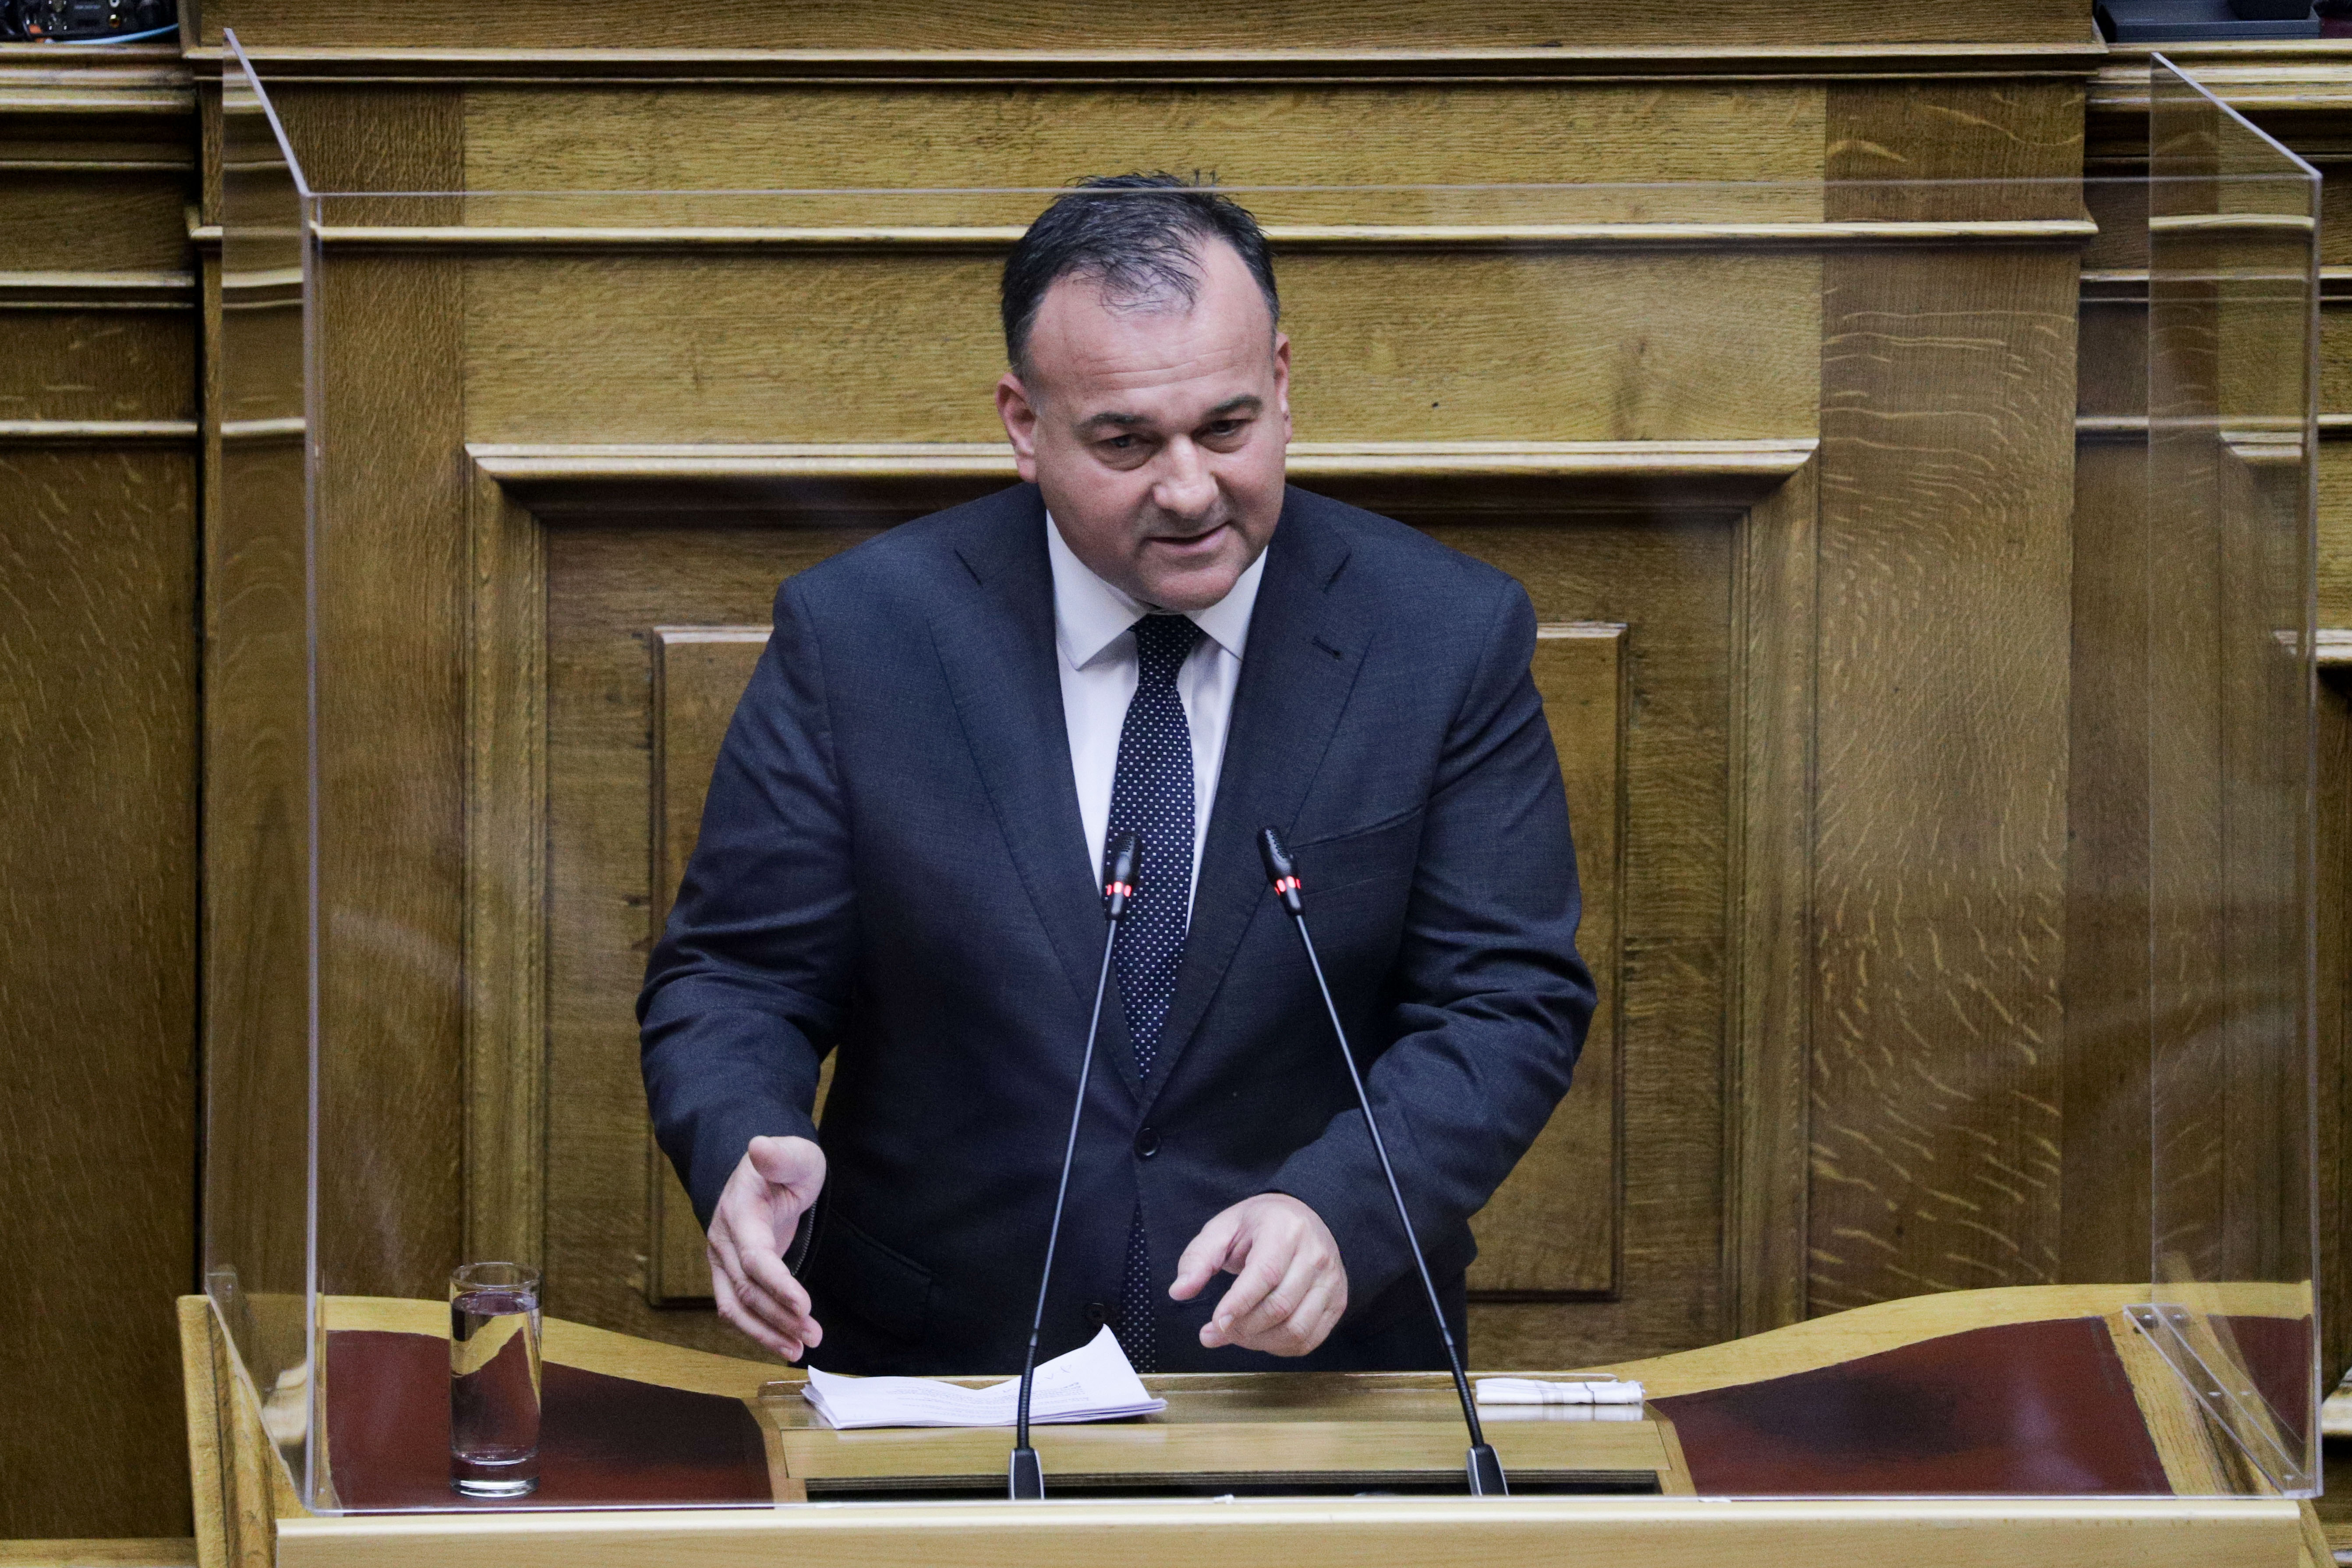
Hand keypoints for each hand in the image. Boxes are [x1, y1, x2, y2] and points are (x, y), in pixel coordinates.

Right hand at [706, 1135, 825, 1359]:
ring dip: (766, 1332)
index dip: (777, 1284)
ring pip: (735, 1307)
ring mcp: (723, 1260)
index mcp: (738, 1211)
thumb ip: (779, 1155)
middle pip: (746, 1289)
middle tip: (814, 1336)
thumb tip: (758, 1147)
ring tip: (800, 1350)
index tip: (804, 1306)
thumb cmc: (785, 1163)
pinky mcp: (730, 1274)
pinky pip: (738, 1309)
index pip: (754, 1257)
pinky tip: (786, 1344)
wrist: (765, 1174)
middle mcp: (723, 1240)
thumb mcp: (793, 1153)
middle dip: (778, 1317)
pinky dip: (759, 1330)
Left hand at [1169, 1193, 1347, 1355]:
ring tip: (1235, 1334)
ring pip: (1296, 1329)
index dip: (1239, 1304)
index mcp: (1286, 1230)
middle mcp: (1316, 1255)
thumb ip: (1198, 1258)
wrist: (1303, 1217)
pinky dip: (1279, 1347)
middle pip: (1280, 1307)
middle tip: (1214, 1331)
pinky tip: (1259, 1336)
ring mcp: (1331, 1281)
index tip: (1215, 1323)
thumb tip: (1179, 1291)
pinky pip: (1308, 1339)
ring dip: (1259, 1342)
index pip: (1266, 1274)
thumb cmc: (1259, 1226)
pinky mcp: (1337, 1302)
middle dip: (1242, 1328)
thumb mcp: (1223, 1229)